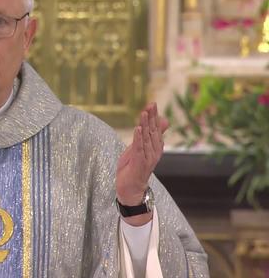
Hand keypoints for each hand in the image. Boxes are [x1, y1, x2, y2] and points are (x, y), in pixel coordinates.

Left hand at [116, 103, 167, 224]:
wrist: (131, 189)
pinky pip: (139, 148)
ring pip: (146, 138)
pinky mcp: (139, 163)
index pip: (154, 129)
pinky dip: (138, 138)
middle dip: (151, 117)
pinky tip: (138, 129)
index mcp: (154, 147)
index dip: (153, 116)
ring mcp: (147, 158)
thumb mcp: (140, 148)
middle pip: (152, 131)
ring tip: (144, 113)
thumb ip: (149, 135)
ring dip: (145, 125)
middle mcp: (153, 152)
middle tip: (151, 104)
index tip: (152, 104)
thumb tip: (162, 121)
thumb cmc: (134, 168)